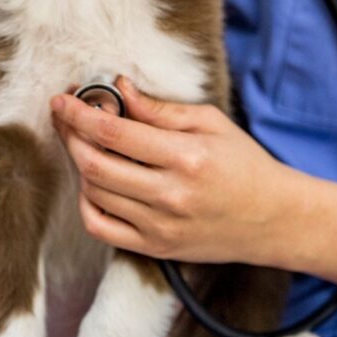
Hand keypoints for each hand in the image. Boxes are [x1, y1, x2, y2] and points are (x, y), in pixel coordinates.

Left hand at [50, 76, 296, 264]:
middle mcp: (170, 195)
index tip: (61, 99)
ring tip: (86, 144)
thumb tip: (119, 89)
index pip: (114, 133)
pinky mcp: (155, 248)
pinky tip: (93, 183)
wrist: (274, 219)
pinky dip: (86, 202)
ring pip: (94, 193)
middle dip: (70, 136)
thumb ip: (161, 109)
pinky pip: (100, 228)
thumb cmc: (244, 164)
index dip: (79, 113)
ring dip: (79, 165)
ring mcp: (160, 227)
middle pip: (94, 164)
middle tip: (65, 117)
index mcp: (186, 157)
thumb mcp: (211, 123)